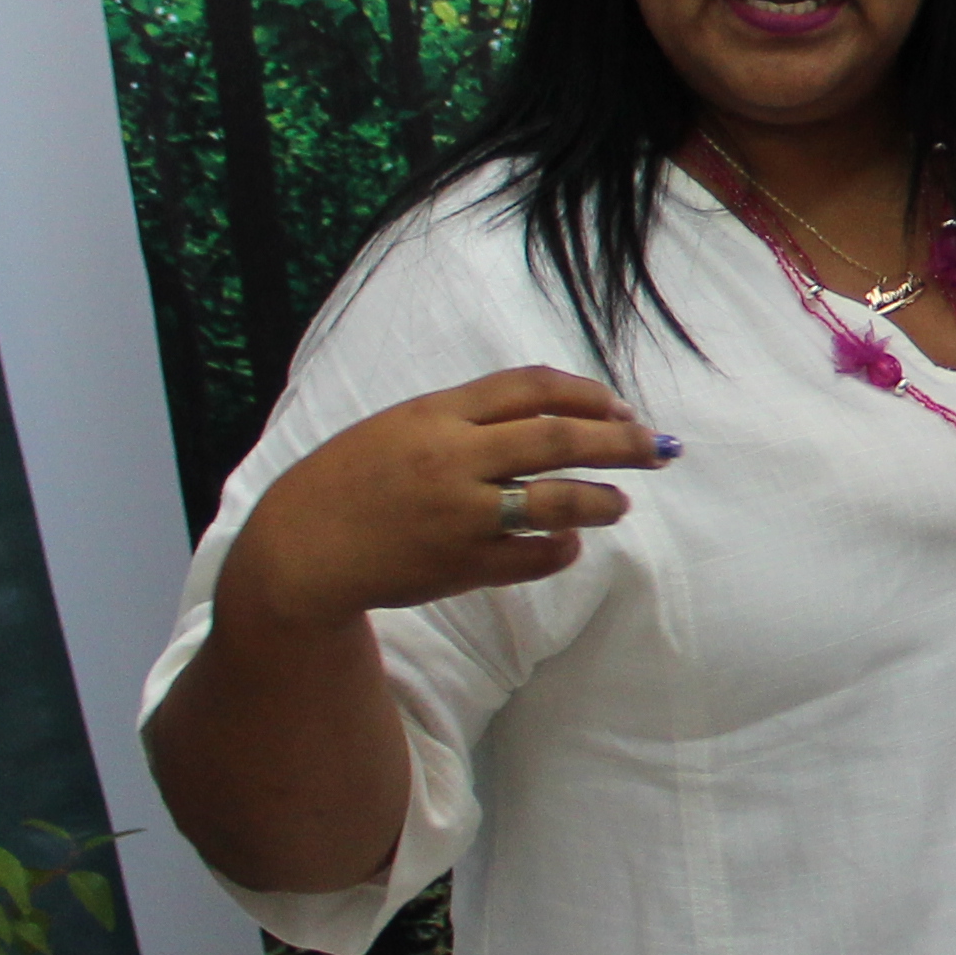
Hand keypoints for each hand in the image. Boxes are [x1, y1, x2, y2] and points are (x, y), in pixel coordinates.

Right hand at [221, 366, 670, 630]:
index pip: (531, 388)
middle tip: (657, 448)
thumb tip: (551, 413)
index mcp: (436, 415)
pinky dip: (561, 549)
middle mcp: (452, 460)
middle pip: (559, 439)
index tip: (619, 405)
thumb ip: (466, 417)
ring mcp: (458, 515)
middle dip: (621, 441)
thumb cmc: (350, 480)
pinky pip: (532, 558)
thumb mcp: (401, 425)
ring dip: (602, 500)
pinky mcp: (460, 566)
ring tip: (621, 502)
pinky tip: (571, 543)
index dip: (588, 393)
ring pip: (556, 501)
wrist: (298, 549)